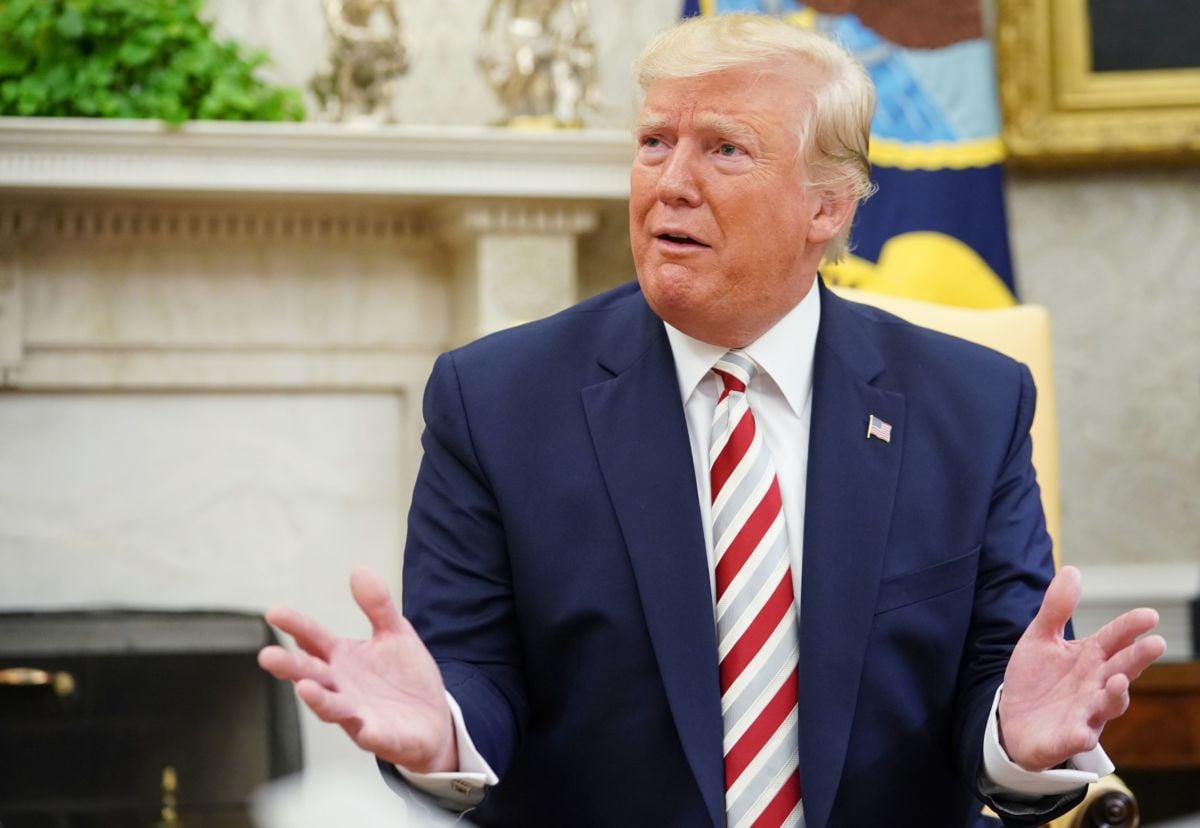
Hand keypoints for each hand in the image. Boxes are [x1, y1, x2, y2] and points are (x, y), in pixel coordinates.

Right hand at [258, 566, 457, 773]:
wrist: (432, 719)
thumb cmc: (403, 677)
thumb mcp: (394, 633)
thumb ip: (377, 606)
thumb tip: (359, 570)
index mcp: (342, 659)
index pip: (313, 640)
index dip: (295, 626)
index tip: (274, 612)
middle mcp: (342, 687)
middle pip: (311, 675)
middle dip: (291, 667)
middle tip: (267, 656)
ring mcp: (358, 714)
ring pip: (332, 708)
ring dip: (318, 700)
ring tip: (304, 688)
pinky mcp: (380, 736)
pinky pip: (372, 736)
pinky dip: (369, 733)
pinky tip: (367, 728)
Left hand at [998, 565, 1165, 770]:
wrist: (1013, 721)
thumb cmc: (1036, 679)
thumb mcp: (1041, 638)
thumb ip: (1056, 609)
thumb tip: (1072, 570)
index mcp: (1090, 658)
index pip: (1114, 639)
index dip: (1130, 627)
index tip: (1149, 614)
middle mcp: (1095, 685)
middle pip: (1121, 670)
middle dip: (1137, 658)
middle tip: (1157, 643)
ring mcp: (1084, 713)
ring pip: (1107, 706)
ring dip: (1115, 695)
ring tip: (1119, 682)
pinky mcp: (1066, 738)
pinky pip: (1076, 739)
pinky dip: (1080, 735)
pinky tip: (1081, 733)